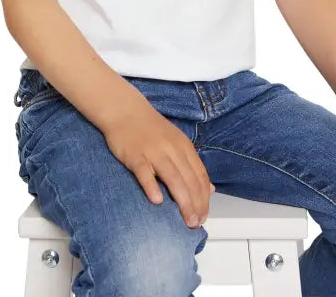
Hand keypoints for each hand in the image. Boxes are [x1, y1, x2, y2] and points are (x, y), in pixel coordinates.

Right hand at [103, 105, 215, 227]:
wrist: (125, 110)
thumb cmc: (151, 129)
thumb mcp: (177, 142)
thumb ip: (192, 165)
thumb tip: (210, 189)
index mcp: (184, 147)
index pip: (200, 176)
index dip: (204, 198)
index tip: (204, 216)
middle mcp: (173, 149)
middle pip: (190, 180)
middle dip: (196, 204)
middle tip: (196, 224)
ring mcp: (154, 152)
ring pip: (173, 179)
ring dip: (183, 201)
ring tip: (187, 220)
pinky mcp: (135, 155)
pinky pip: (145, 173)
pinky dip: (152, 187)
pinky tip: (157, 201)